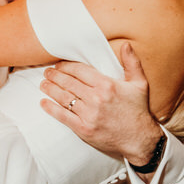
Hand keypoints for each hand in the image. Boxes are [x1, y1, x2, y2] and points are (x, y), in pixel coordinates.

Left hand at [38, 42, 163, 166]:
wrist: (139, 139)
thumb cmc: (138, 110)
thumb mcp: (140, 84)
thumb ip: (132, 62)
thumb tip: (126, 45)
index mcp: (107, 85)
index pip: (80, 70)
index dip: (66, 66)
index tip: (59, 65)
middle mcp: (96, 98)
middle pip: (69, 83)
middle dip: (55, 76)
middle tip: (47, 73)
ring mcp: (88, 114)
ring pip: (64, 98)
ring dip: (51, 89)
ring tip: (44, 84)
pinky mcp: (84, 129)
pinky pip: (63, 116)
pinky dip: (51, 109)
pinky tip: (44, 103)